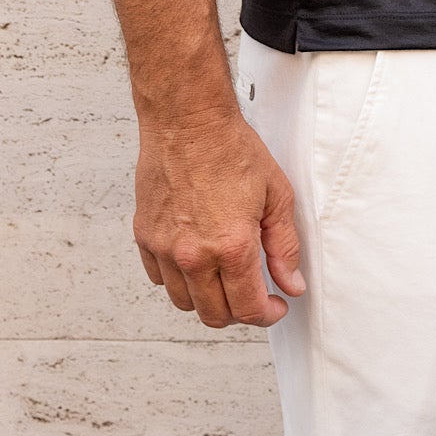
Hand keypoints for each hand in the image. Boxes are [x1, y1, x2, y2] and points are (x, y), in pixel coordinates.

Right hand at [133, 103, 304, 328]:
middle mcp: (194, 254)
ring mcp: (164, 247)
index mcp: (231, 246)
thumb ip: (285, 247)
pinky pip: (159, 278)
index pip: (247, 309)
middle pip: (214, 315)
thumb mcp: (276, 195)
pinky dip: (177, 279)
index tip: (274, 307)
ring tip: (223, 277)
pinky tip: (195, 261)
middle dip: (238, 312)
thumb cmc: (230, 149)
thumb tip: (290, 284)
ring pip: (184, 302)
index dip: (266, 315)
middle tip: (252, 295)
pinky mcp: (144, 236)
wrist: (187, 121)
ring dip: (207, 299)